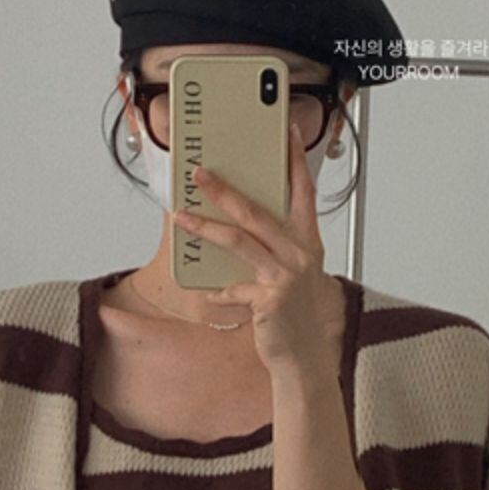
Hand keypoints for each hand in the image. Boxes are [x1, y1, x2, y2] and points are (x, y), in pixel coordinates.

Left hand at [173, 133, 344, 374]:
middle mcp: (300, 254)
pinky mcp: (270, 298)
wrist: (304, 356)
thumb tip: (232, 226)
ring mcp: (286, 276)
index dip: (296, 161)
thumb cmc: (295, 312)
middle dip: (224, 189)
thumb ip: (269, 249)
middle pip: (256, 211)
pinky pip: (233, 287)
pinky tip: (210, 293)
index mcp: (307, 241)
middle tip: (200, 172)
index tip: (288, 133)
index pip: (303, 192)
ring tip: (181, 215)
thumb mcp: (290, 273)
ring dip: (205, 227)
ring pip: (238, 241)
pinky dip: (219, 291)